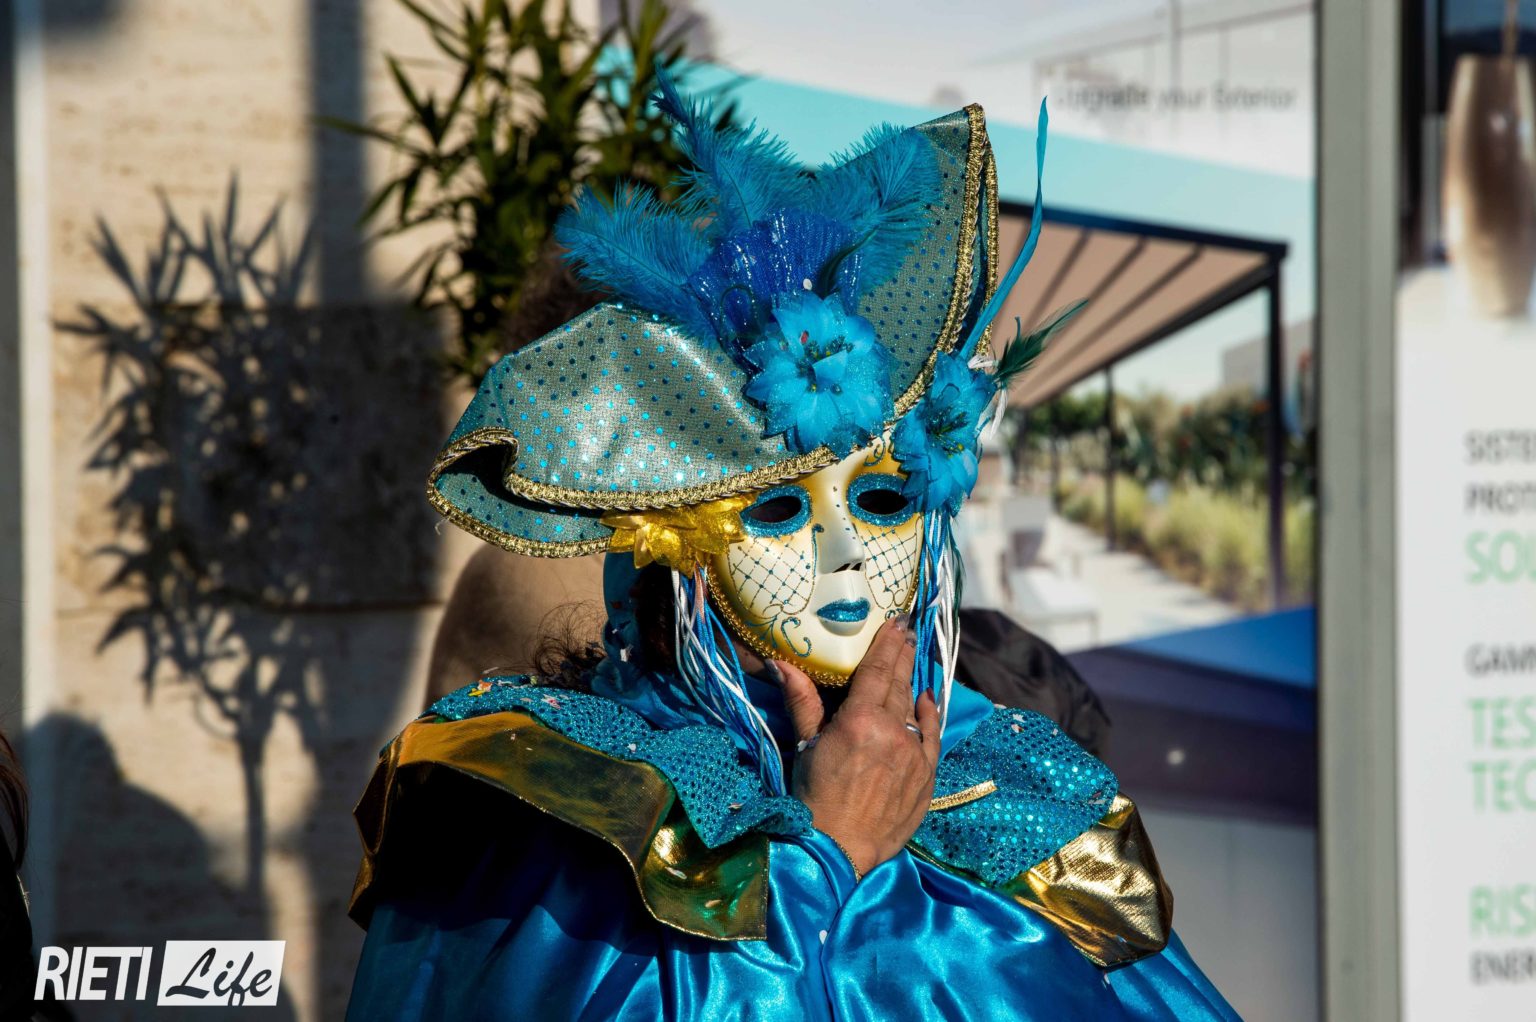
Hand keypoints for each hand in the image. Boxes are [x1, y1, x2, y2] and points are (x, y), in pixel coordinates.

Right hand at [775, 617, 939, 877]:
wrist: (839, 848)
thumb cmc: (814, 799)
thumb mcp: (804, 747)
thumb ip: (802, 702)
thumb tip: (781, 663)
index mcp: (861, 720)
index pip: (878, 670)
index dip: (887, 643)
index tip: (896, 623)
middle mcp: (894, 731)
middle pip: (899, 683)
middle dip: (902, 655)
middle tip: (906, 630)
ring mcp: (915, 753)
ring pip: (916, 707)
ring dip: (913, 681)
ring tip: (912, 659)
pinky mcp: (927, 774)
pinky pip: (933, 734)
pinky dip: (931, 713)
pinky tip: (927, 699)